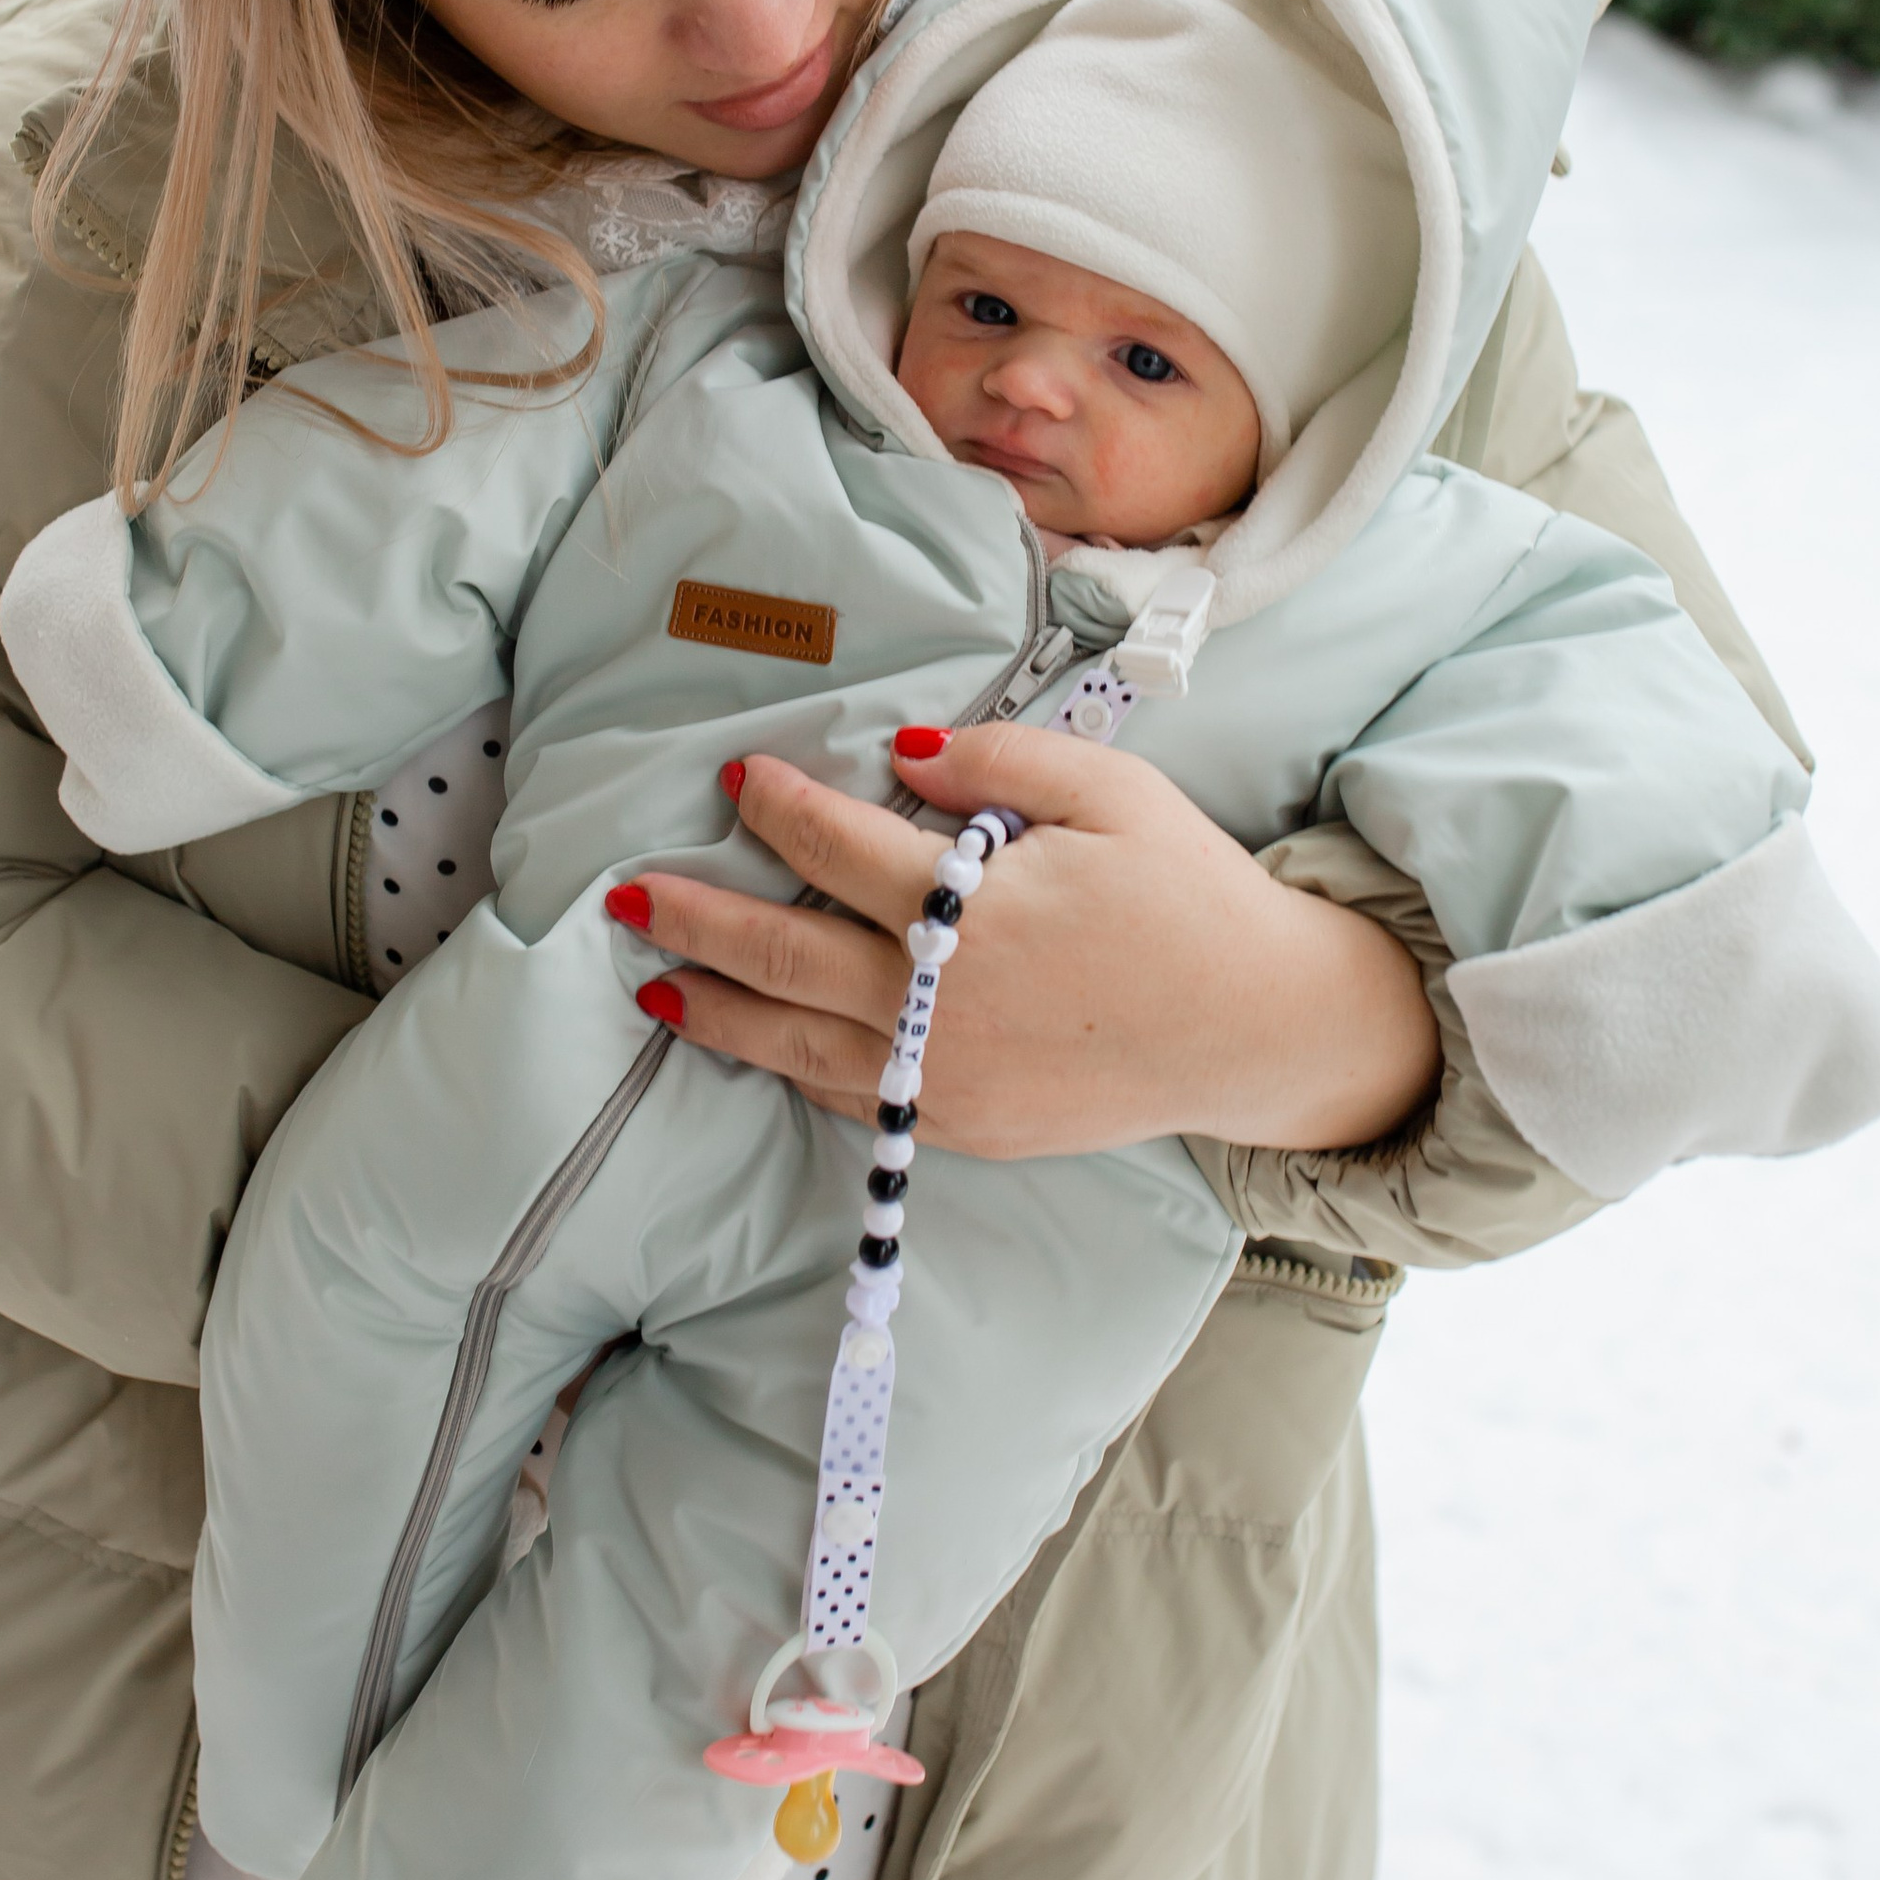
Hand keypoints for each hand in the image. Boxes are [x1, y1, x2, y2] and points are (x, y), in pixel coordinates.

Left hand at [612, 725, 1440, 1158]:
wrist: (1254, 1029)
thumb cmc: (1189, 895)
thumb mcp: (1112, 793)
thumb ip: (997, 762)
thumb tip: (896, 752)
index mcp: (975, 912)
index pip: (840, 850)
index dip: (779, 808)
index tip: (737, 776)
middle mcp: (943, 1004)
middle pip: (786, 957)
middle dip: (697, 921)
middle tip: (625, 895)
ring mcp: (948, 1078)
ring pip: (798, 1045)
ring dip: (718, 1011)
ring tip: (654, 987)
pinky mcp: (964, 1126)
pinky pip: (854, 1098)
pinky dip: (791, 1069)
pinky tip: (756, 1042)